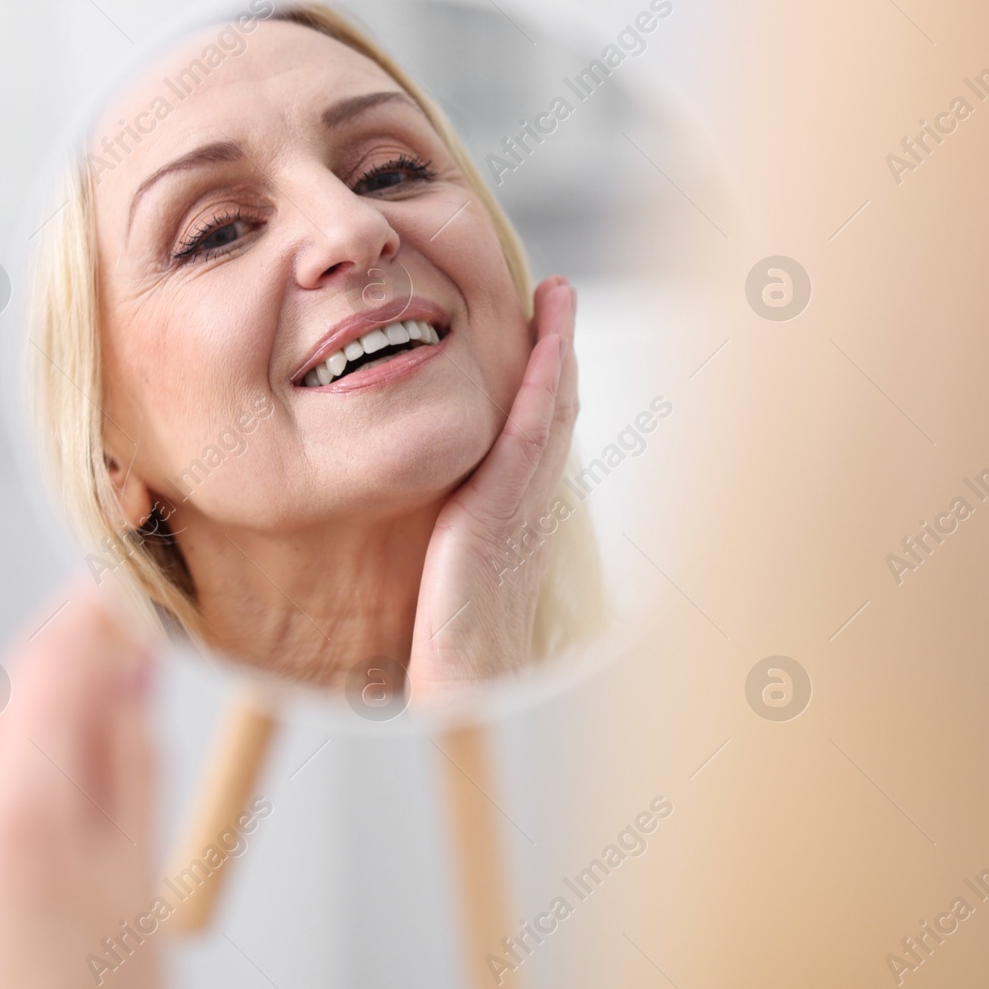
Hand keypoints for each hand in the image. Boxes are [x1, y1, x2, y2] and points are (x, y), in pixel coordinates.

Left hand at [0, 583, 159, 988]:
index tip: (117, 595)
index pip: (52, 668)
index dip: (89, 618)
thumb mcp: (140, 882)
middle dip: (49, 695)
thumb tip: (125, 681)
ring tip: (62, 826)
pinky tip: (4, 878)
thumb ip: (125, 762)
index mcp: (14, 818)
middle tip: (114, 706)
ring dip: (5, 761)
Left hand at [407, 275, 578, 702]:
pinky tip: (545, 345)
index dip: (543, 385)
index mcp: (519, 522)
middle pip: (553, 413)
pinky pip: (529, 434)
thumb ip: (449, 543)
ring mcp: (526, 505)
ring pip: (550, 412)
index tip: (542, 340)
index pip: (534, 440)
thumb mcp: (452, 582)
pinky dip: (543, 384)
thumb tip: (429, 531)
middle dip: (557, 351)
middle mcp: (533, 507)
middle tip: (558, 297)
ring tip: (558, 298)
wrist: (469, 692)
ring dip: (557, 349)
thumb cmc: (452, 654)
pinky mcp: (504, 508)